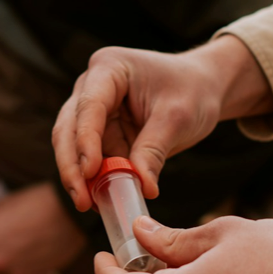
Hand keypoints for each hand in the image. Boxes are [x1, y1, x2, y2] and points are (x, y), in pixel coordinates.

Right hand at [52, 36, 272, 211]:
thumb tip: (142, 187)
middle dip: (73, 166)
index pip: (89, 106)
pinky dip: (95, 180)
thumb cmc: (193, 90)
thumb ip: (154, 150)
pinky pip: (92, 160)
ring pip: (73, 148)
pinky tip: (101, 201)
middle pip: (69, 128)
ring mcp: (93, 110)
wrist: (203, 87)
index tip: (89, 172)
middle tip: (81, 199)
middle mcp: (92, 86)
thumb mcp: (178, 117)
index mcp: (109, 68)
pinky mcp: (101, 132)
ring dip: (80, 178)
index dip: (85, 140)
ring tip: (90, 206)